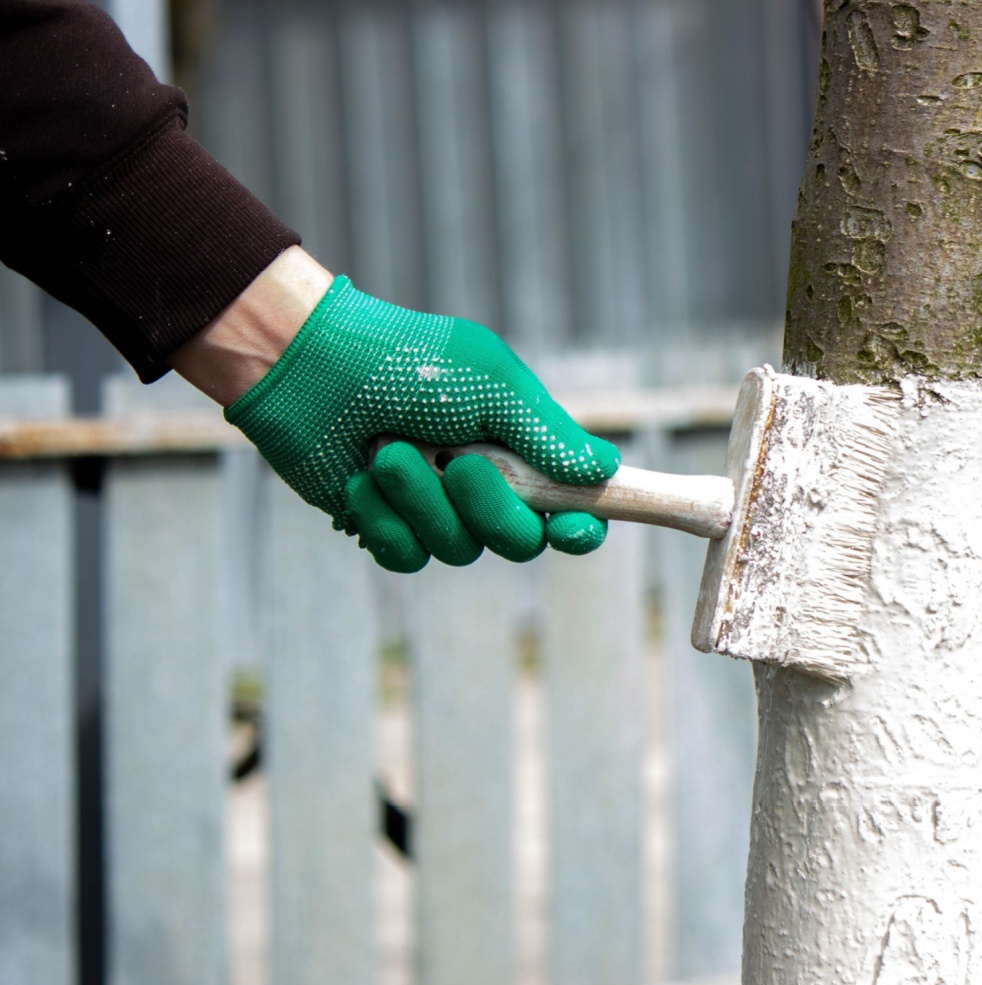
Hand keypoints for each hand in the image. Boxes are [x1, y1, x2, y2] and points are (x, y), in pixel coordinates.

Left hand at [187, 260, 618, 572]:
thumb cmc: (405, 360)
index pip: (573, 507)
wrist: (307, 365)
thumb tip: (605, 470)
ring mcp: (435, 511)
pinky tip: (360, 479)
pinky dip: (383, 519)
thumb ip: (546, 432)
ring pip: (459, 550)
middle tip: (459, 465)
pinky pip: (406, 558)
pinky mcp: (387, 528)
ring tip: (387, 451)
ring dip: (422, 501)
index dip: (582, 527)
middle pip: (520, 541)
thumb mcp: (491, 383)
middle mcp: (486, 488)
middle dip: (491, 508)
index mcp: (521, 450)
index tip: (573, 528)